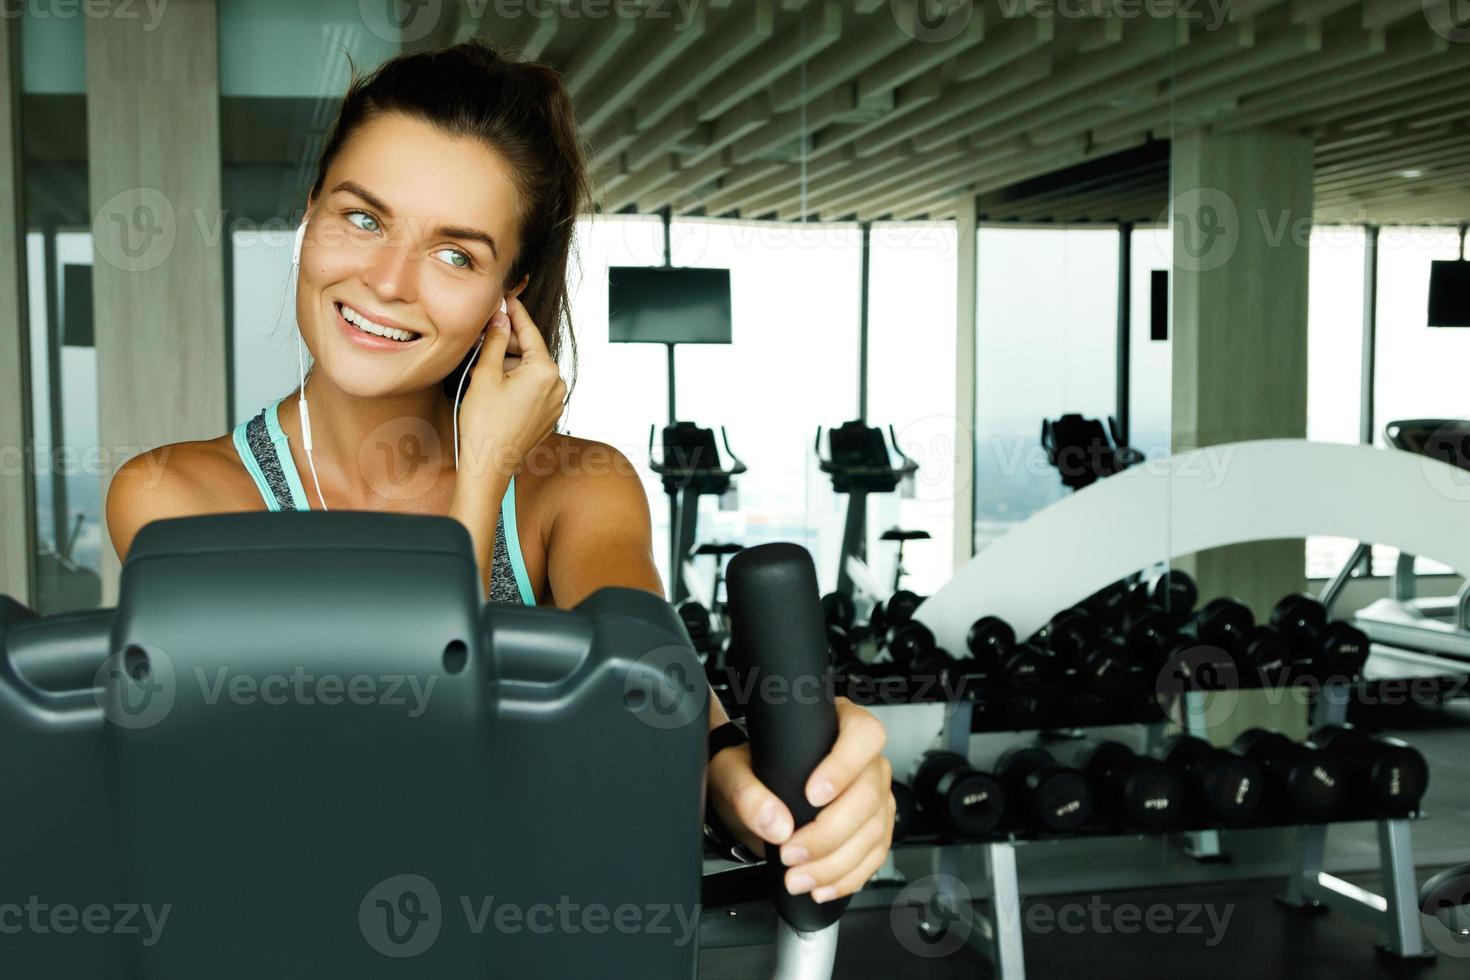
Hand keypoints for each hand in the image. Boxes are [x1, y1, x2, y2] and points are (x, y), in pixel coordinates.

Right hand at [456, 295, 566, 478]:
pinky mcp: (549, 415)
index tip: (507, 299)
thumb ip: (494, 341)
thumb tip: (500, 319)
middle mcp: (557, 385)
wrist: (488, 466)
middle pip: (530, 352)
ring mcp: (555, 402)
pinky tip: (494, 388)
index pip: (529, 332)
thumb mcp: (484, 375)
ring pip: (531, 371)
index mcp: (544, 371)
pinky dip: (516, 382)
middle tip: (482, 340)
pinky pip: (533, 389)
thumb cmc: (484, 426)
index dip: (515, 313)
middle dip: (506, 345)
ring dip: (509, 365)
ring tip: (482, 372)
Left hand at [707, 698, 893, 902]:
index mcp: (837, 726)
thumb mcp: (733, 773)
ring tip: (799, 877)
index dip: (844, 766)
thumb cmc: (748, 772)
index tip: (813, 795)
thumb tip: (775, 823)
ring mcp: (874, 793)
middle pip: (869, 794)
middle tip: (792, 853)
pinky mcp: (873, 827)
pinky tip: (822, 885)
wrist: (752, 799)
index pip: (863, 735)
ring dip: (835, 863)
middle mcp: (864, 759)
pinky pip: (874, 855)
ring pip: (873, 830)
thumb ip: (747, 793)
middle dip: (829, 833)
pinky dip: (848, 876)